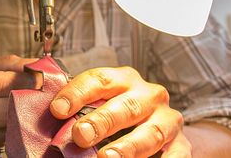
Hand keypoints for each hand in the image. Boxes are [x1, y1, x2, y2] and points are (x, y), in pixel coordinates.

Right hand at [0, 54, 36, 156]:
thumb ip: (4, 64)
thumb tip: (39, 65)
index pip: (3, 85)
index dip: (30, 81)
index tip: (46, 77)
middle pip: (7, 111)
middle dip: (29, 100)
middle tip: (44, 92)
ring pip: (6, 130)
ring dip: (21, 118)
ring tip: (26, 105)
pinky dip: (6, 131)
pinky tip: (5, 121)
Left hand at [50, 66, 190, 157]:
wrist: (159, 124)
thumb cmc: (119, 112)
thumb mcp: (100, 103)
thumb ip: (77, 107)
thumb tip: (49, 113)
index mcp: (124, 79)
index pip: (99, 79)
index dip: (77, 93)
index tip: (57, 109)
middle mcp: (148, 95)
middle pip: (126, 105)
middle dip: (102, 121)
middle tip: (80, 135)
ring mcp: (167, 119)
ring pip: (150, 132)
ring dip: (128, 146)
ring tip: (107, 157)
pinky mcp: (181, 143)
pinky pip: (175, 155)